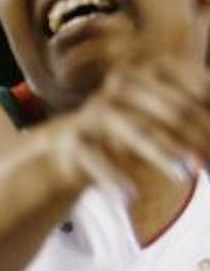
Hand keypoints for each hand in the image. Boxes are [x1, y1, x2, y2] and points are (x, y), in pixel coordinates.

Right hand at [60, 56, 209, 200]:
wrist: (73, 146)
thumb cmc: (131, 134)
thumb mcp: (165, 122)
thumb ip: (195, 122)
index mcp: (153, 72)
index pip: (197, 91)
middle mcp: (125, 85)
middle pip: (174, 113)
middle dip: (197, 141)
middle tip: (209, 165)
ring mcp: (99, 110)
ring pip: (140, 132)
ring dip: (164, 156)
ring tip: (185, 176)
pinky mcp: (76, 137)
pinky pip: (100, 159)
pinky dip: (115, 180)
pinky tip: (130, 198)